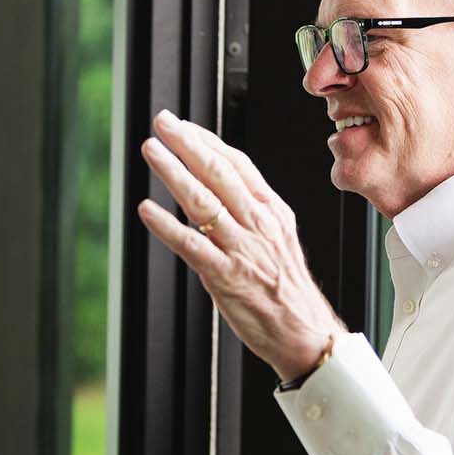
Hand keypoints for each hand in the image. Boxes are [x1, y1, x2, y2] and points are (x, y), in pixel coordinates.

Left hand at [137, 111, 342, 379]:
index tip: (183, 124)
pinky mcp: (226, 277)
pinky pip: (191, 246)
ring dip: (174, 173)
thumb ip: (252, 210)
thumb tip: (220, 184)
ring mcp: (242, 249)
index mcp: (272, 211)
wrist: (305, 332)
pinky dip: (167, 226)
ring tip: (152, 151)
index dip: (208, 140)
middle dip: (188, 143)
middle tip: (163, 121)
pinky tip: (147, 210)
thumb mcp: (279, 237)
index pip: (238, 164)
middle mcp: (258, 224)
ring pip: (203, 202)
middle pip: (219, 173)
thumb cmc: (287, 288)